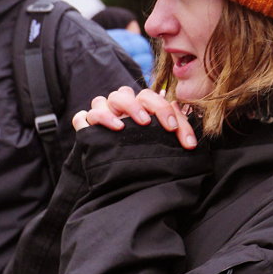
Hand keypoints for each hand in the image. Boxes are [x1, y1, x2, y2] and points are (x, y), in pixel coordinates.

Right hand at [73, 86, 197, 148]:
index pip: (150, 97)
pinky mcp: (87, 130)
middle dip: (138, 105)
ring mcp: (102, 116)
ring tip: (125, 126)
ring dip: (114, 111)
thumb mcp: (167, 142)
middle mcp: (119, 108)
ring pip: (102, 100)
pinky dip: (92, 119)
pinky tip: (112, 128)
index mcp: (139, 107)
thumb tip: (190, 131)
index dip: (163, 109)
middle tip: (148, 122)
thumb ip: (178, 131)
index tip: (174, 129)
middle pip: (124, 93)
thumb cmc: (150, 154)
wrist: (128, 180)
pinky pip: (81, 118)